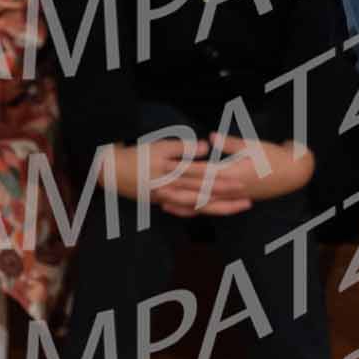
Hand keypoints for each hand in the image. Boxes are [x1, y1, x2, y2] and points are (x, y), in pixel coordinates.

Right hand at [116, 134, 253, 218]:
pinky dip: (197, 211)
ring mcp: (168, 199)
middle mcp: (172, 190)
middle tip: (247, 200)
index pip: (202, 178)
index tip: (240, 182)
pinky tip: (209, 212)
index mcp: (173, 174)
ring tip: (235, 207)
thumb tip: (206, 147)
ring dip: (217, 207)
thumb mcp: (159, 147)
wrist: (110, 172)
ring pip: (196, 205)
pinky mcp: (162, 202)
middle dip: (226, 199)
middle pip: (204, 196)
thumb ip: (183, 148)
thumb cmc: (137, 155)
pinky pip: (183, 210)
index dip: (222, 181)